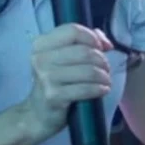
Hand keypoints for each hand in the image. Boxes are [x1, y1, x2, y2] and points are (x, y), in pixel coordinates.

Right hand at [27, 24, 113, 138]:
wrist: (38, 113)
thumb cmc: (55, 81)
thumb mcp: (63, 58)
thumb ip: (83, 42)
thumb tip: (105, 42)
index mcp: (41, 44)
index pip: (73, 31)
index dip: (93, 38)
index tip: (102, 48)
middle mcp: (41, 58)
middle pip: (84, 51)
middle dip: (102, 60)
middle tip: (106, 68)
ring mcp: (46, 78)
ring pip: (88, 70)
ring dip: (104, 76)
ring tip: (106, 80)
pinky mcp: (54, 96)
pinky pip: (86, 89)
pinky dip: (100, 89)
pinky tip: (103, 90)